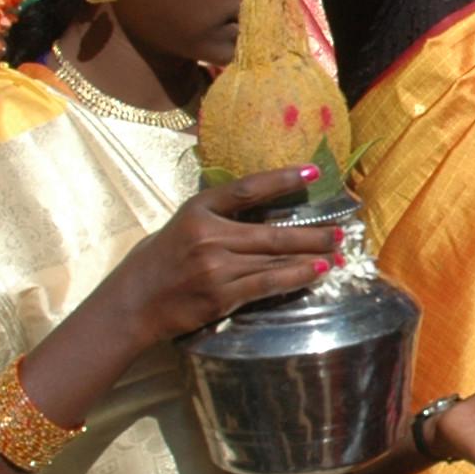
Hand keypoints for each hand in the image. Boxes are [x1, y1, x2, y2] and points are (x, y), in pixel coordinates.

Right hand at [94, 166, 343, 345]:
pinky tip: (316, 272)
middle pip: (272, 231)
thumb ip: (217, 216)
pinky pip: (266, 284)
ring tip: (338, 252)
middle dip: (312, 232)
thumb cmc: (158, 261)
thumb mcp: (182, 225)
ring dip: (311, 256)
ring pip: (274, 259)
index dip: (282, 179)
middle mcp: (208, 235)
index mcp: (198, 209)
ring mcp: (215, 266)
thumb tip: (261, 211)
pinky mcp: (220, 295)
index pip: (247, 189)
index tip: (312, 171)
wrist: (131, 303)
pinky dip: (295, 277)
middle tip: (343, 229)